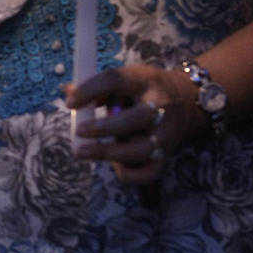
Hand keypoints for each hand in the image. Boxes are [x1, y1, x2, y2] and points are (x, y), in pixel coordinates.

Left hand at [65, 63, 203, 184]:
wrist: (184, 100)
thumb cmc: (141, 89)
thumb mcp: (123, 78)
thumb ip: (97, 87)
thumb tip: (68, 92)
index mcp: (143, 80)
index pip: (116, 80)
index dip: (90, 90)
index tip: (69, 103)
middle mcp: (160, 106)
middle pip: (136, 118)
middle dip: (104, 128)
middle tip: (79, 131)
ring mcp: (166, 132)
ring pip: (142, 149)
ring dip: (109, 153)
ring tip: (82, 151)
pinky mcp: (166, 154)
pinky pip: (149, 172)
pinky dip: (128, 173)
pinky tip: (113, 165)